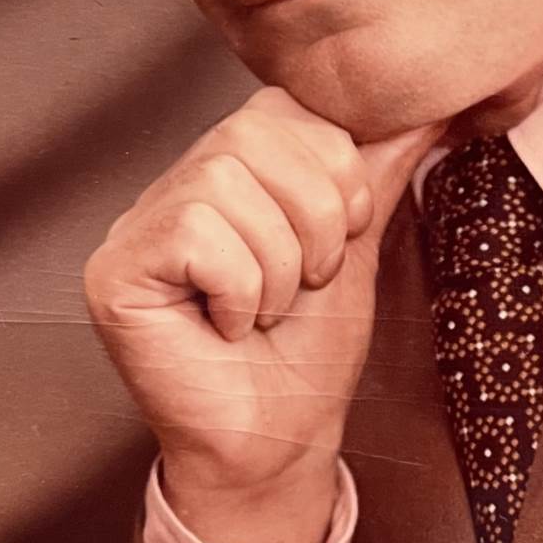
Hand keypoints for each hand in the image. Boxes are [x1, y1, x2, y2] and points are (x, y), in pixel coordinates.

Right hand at [83, 86, 443, 542]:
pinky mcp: (114, 273)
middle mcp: (173, 188)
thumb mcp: (356, 244)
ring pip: (223, 184)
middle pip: (250, 134)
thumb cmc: (310, 353)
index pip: (280, 107)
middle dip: (312, 218)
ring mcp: (137, 229)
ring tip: (265, 311)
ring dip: (277, 264)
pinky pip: (197, 236)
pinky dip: (239, 290)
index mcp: (226, 171)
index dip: (332, 170)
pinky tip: (226, 328)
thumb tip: (428, 101)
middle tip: (305, 284)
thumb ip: (376, 168)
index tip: (339, 238)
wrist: (281, 441)